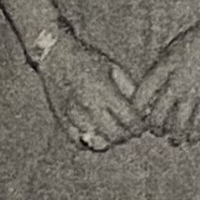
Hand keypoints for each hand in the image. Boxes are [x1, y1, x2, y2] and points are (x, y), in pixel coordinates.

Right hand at [36, 33, 144, 152]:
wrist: (54, 56)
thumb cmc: (87, 60)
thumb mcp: (114, 69)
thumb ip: (130, 90)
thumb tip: (144, 109)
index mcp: (103, 91)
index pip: (129, 120)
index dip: (139, 126)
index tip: (142, 125)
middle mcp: (87, 105)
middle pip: (115, 135)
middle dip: (127, 134)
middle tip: (131, 129)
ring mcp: (72, 116)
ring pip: (98, 142)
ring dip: (111, 140)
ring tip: (116, 132)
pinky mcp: (61, 121)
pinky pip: (79, 142)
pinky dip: (92, 143)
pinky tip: (98, 135)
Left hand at [136, 19, 199, 145]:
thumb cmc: (194, 42)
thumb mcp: (168, 53)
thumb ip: (156, 75)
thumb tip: (148, 100)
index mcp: (161, 70)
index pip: (141, 99)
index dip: (137, 113)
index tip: (141, 117)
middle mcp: (176, 83)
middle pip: (157, 117)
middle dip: (155, 128)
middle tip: (158, 130)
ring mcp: (194, 91)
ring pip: (177, 125)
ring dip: (173, 135)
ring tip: (173, 139)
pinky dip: (194, 134)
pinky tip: (192, 138)